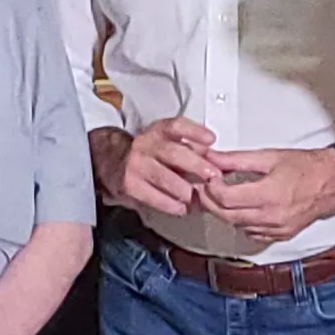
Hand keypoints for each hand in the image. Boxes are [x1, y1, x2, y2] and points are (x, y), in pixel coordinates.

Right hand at [103, 116, 218, 216]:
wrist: (114, 162)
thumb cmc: (150, 155)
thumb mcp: (169, 143)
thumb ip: (194, 150)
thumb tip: (221, 161)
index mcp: (159, 131)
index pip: (176, 126)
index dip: (195, 131)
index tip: (211, 139)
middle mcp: (146, 144)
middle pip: (174, 153)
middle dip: (196, 165)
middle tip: (213, 176)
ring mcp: (136, 164)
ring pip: (163, 176)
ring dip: (183, 188)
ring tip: (196, 198)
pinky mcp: (129, 183)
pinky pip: (151, 195)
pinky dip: (169, 204)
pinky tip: (180, 208)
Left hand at [198, 146, 334, 248]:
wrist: (333, 181)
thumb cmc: (307, 168)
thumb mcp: (269, 156)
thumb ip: (236, 160)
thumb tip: (213, 158)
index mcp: (270, 193)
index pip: (226, 198)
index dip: (211, 189)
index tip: (208, 179)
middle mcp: (273, 215)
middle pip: (227, 215)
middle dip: (211, 202)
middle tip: (205, 189)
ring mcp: (277, 228)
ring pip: (237, 225)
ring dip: (225, 212)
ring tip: (222, 196)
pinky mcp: (281, 235)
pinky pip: (251, 233)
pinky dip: (242, 222)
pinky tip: (242, 209)